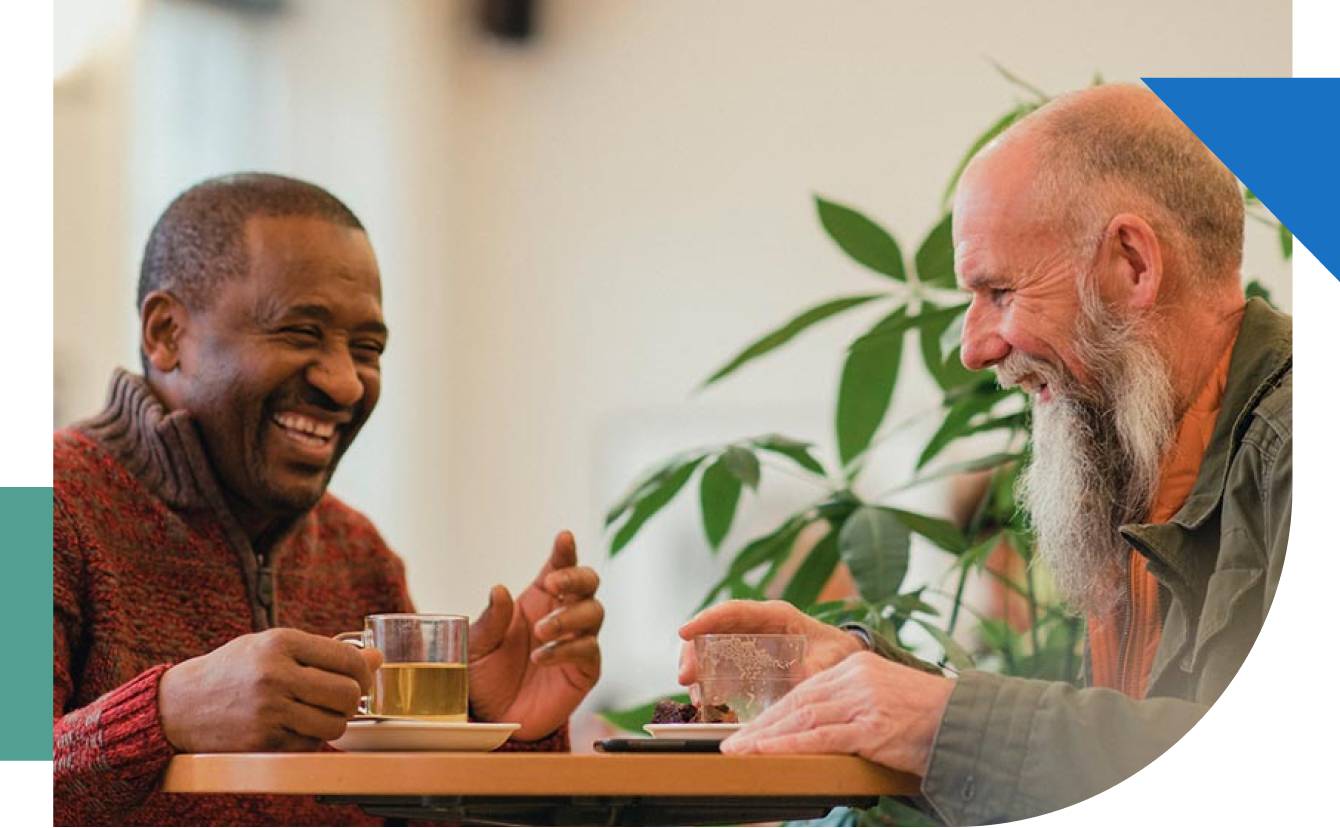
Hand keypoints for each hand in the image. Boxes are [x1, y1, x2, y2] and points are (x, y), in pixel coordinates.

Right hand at [157, 628, 381, 752]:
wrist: (179, 704)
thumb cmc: (235, 670)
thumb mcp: (274, 645)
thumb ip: (326, 651)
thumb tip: (378, 658)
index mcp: (281, 643)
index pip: (349, 660)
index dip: (364, 672)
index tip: (361, 678)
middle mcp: (276, 675)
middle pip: (347, 694)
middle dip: (353, 699)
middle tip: (343, 698)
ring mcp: (268, 711)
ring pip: (334, 724)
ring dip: (334, 721)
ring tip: (318, 712)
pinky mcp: (262, 741)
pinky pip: (310, 744)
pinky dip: (311, 738)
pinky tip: (294, 725)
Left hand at [467, 530, 602, 739]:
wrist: (493, 717)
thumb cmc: (486, 674)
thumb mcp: (476, 645)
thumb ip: (490, 620)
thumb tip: (499, 590)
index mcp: (539, 598)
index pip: (560, 566)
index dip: (565, 551)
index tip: (563, 537)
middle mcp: (563, 614)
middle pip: (589, 582)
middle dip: (577, 577)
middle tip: (555, 584)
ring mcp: (578, 640)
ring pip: (594, 612)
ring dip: (568, 616)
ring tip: (541, 631)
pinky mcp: (585, 669)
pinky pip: (588, 650)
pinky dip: (567, 649)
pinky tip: (540, 657)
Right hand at [677, 599, 864, 685]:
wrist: (845, 661)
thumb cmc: (838, 652)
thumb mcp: (832, 658)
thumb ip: (818, 667)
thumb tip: (803, 679)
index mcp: (775, 616)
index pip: (734, 611)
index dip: (707, 619)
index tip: (685, 632)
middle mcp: (757, 626)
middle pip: (714, 631)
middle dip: (694, 651)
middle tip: (685, 677)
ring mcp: (750, 644)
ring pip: (712, 650)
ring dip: (699, 670)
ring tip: (695, 696)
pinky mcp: (748, 663)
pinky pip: (721, 668)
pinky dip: (710, 683)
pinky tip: (708, 702)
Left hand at [721, 651, 954, 775]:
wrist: (968, 724)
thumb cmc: (928, 721)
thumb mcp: (883, 701)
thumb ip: (850, 708)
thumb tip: (813, 731)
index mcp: (856, 667)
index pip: (805, 691)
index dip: (774, 713)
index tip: (750, 730)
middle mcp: (857, 678)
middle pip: (798, 703)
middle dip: (762, 727)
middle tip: (733, 744)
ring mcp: (865, 701)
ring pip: (804, 719)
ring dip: (767, 738)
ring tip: (741, 752)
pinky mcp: (873, 726)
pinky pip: (822, 737)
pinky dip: (790, 746)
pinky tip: (768, 753)